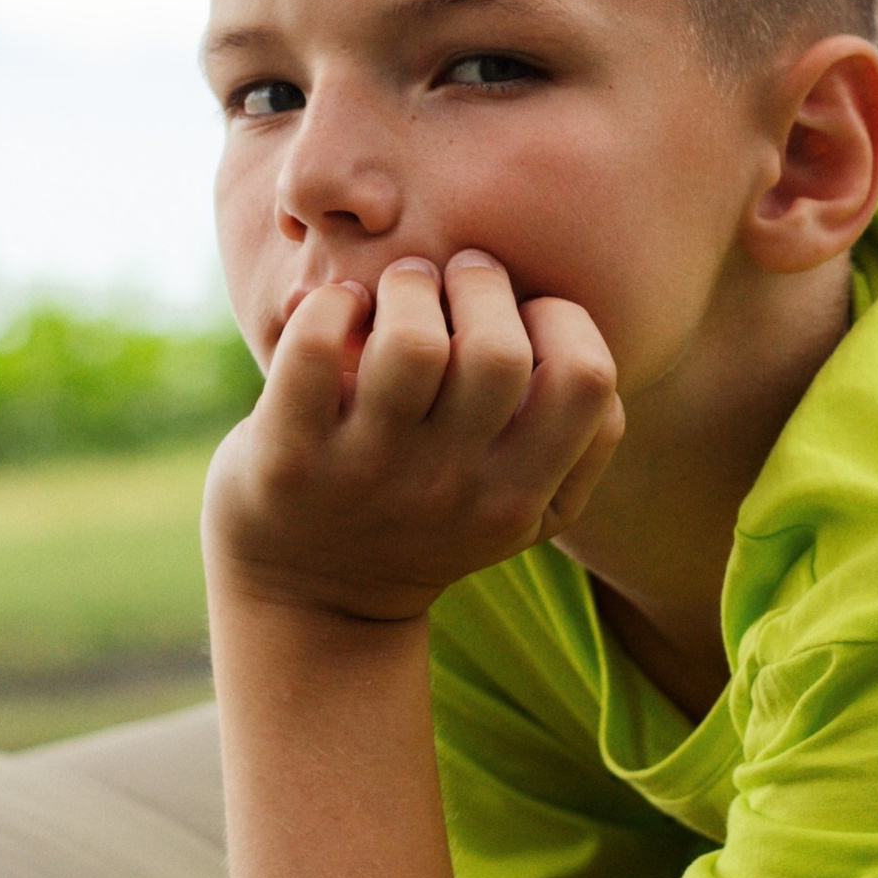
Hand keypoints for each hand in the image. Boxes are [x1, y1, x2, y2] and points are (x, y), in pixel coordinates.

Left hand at [204, 252, 622, 626]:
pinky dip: (329, 304)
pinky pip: (314, 347)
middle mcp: (449, 489)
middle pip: (498, 351)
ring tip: (400, 290)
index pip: (586, 381)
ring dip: (407, 286)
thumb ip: (577, 445)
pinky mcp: (291, 454)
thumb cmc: (427, 520)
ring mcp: (367, 472)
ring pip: (410, 342)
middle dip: (480, 282)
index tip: (522, 315)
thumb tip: (581, 340)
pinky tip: (339, 309)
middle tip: (455, 280)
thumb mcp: (520, 512)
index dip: (563, 320)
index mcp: (517, 497)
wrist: (309, 597)